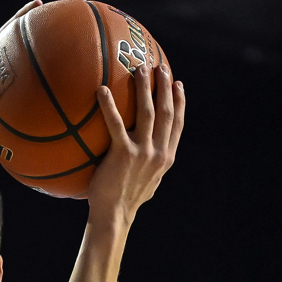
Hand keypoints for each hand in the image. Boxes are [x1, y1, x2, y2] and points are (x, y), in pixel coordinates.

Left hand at [87, 63, 184, 222]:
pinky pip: (115, 124)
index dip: (179, 102)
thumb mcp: (147, 181)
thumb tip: (144, 150)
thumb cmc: (125, 199)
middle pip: (166, 112)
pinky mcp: (123, 154)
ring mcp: (142, 152)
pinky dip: (109, 105)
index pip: (177, 124)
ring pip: (147, 112)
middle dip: (164, 87)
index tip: (178, 84)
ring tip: (139, 69)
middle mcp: (158, 152)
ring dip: (145, 88)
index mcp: (166, 157)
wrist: (115, 215)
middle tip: (159, 66)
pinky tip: (102, 90)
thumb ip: (149, 162)